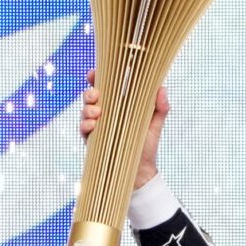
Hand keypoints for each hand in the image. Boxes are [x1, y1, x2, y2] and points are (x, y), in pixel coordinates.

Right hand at [80, 68, 169, 190]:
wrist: (141, 173)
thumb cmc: (147, 147)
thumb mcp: (155, 125)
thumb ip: (160, 108)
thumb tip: (162, 88)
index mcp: (118, 105)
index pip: (105, 87)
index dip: (97, 77)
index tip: (95, 72)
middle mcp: (105, 114)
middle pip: (90, 97)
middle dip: (89, 92)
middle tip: (96, 95)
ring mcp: (97, 127)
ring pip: (84, 111)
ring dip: (87, 109)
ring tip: (97, 112)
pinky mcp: (92, 141)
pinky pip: (83, 129)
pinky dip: (85, 125)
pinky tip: (93, 126)